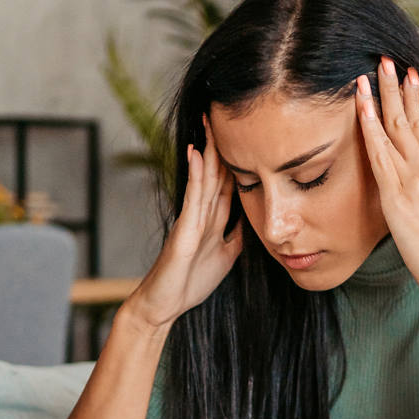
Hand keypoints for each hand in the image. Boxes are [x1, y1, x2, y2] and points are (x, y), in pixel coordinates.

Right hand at [126, 116, 243, 328]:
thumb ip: (237, 237)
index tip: (247, 136)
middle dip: (222, 145)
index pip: (228, 183)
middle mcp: (201, 214)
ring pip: (204, 178)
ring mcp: (191, 219)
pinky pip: (192, 198)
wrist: (163, 305)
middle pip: (216, 173)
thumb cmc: (189, 283)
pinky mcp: (183, 230)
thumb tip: (254, 221)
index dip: (238, 160)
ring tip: (211, 122)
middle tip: (225, 114)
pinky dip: (196, 175)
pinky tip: (197, 153)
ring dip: (209, 150)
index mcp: (213, 220)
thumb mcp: (225, 257)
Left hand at [355, 57, 418, 304]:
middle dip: (397, 86)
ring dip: (382, 96)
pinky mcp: (399, 195)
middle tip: (386, 59)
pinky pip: (381, 154)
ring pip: (396, 128)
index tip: (406, 76)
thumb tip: (409, 187)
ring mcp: (415, 179)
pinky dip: (371, 128)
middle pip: (410, 118)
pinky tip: (363, 108)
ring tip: (372, 70)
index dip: (413, 99)